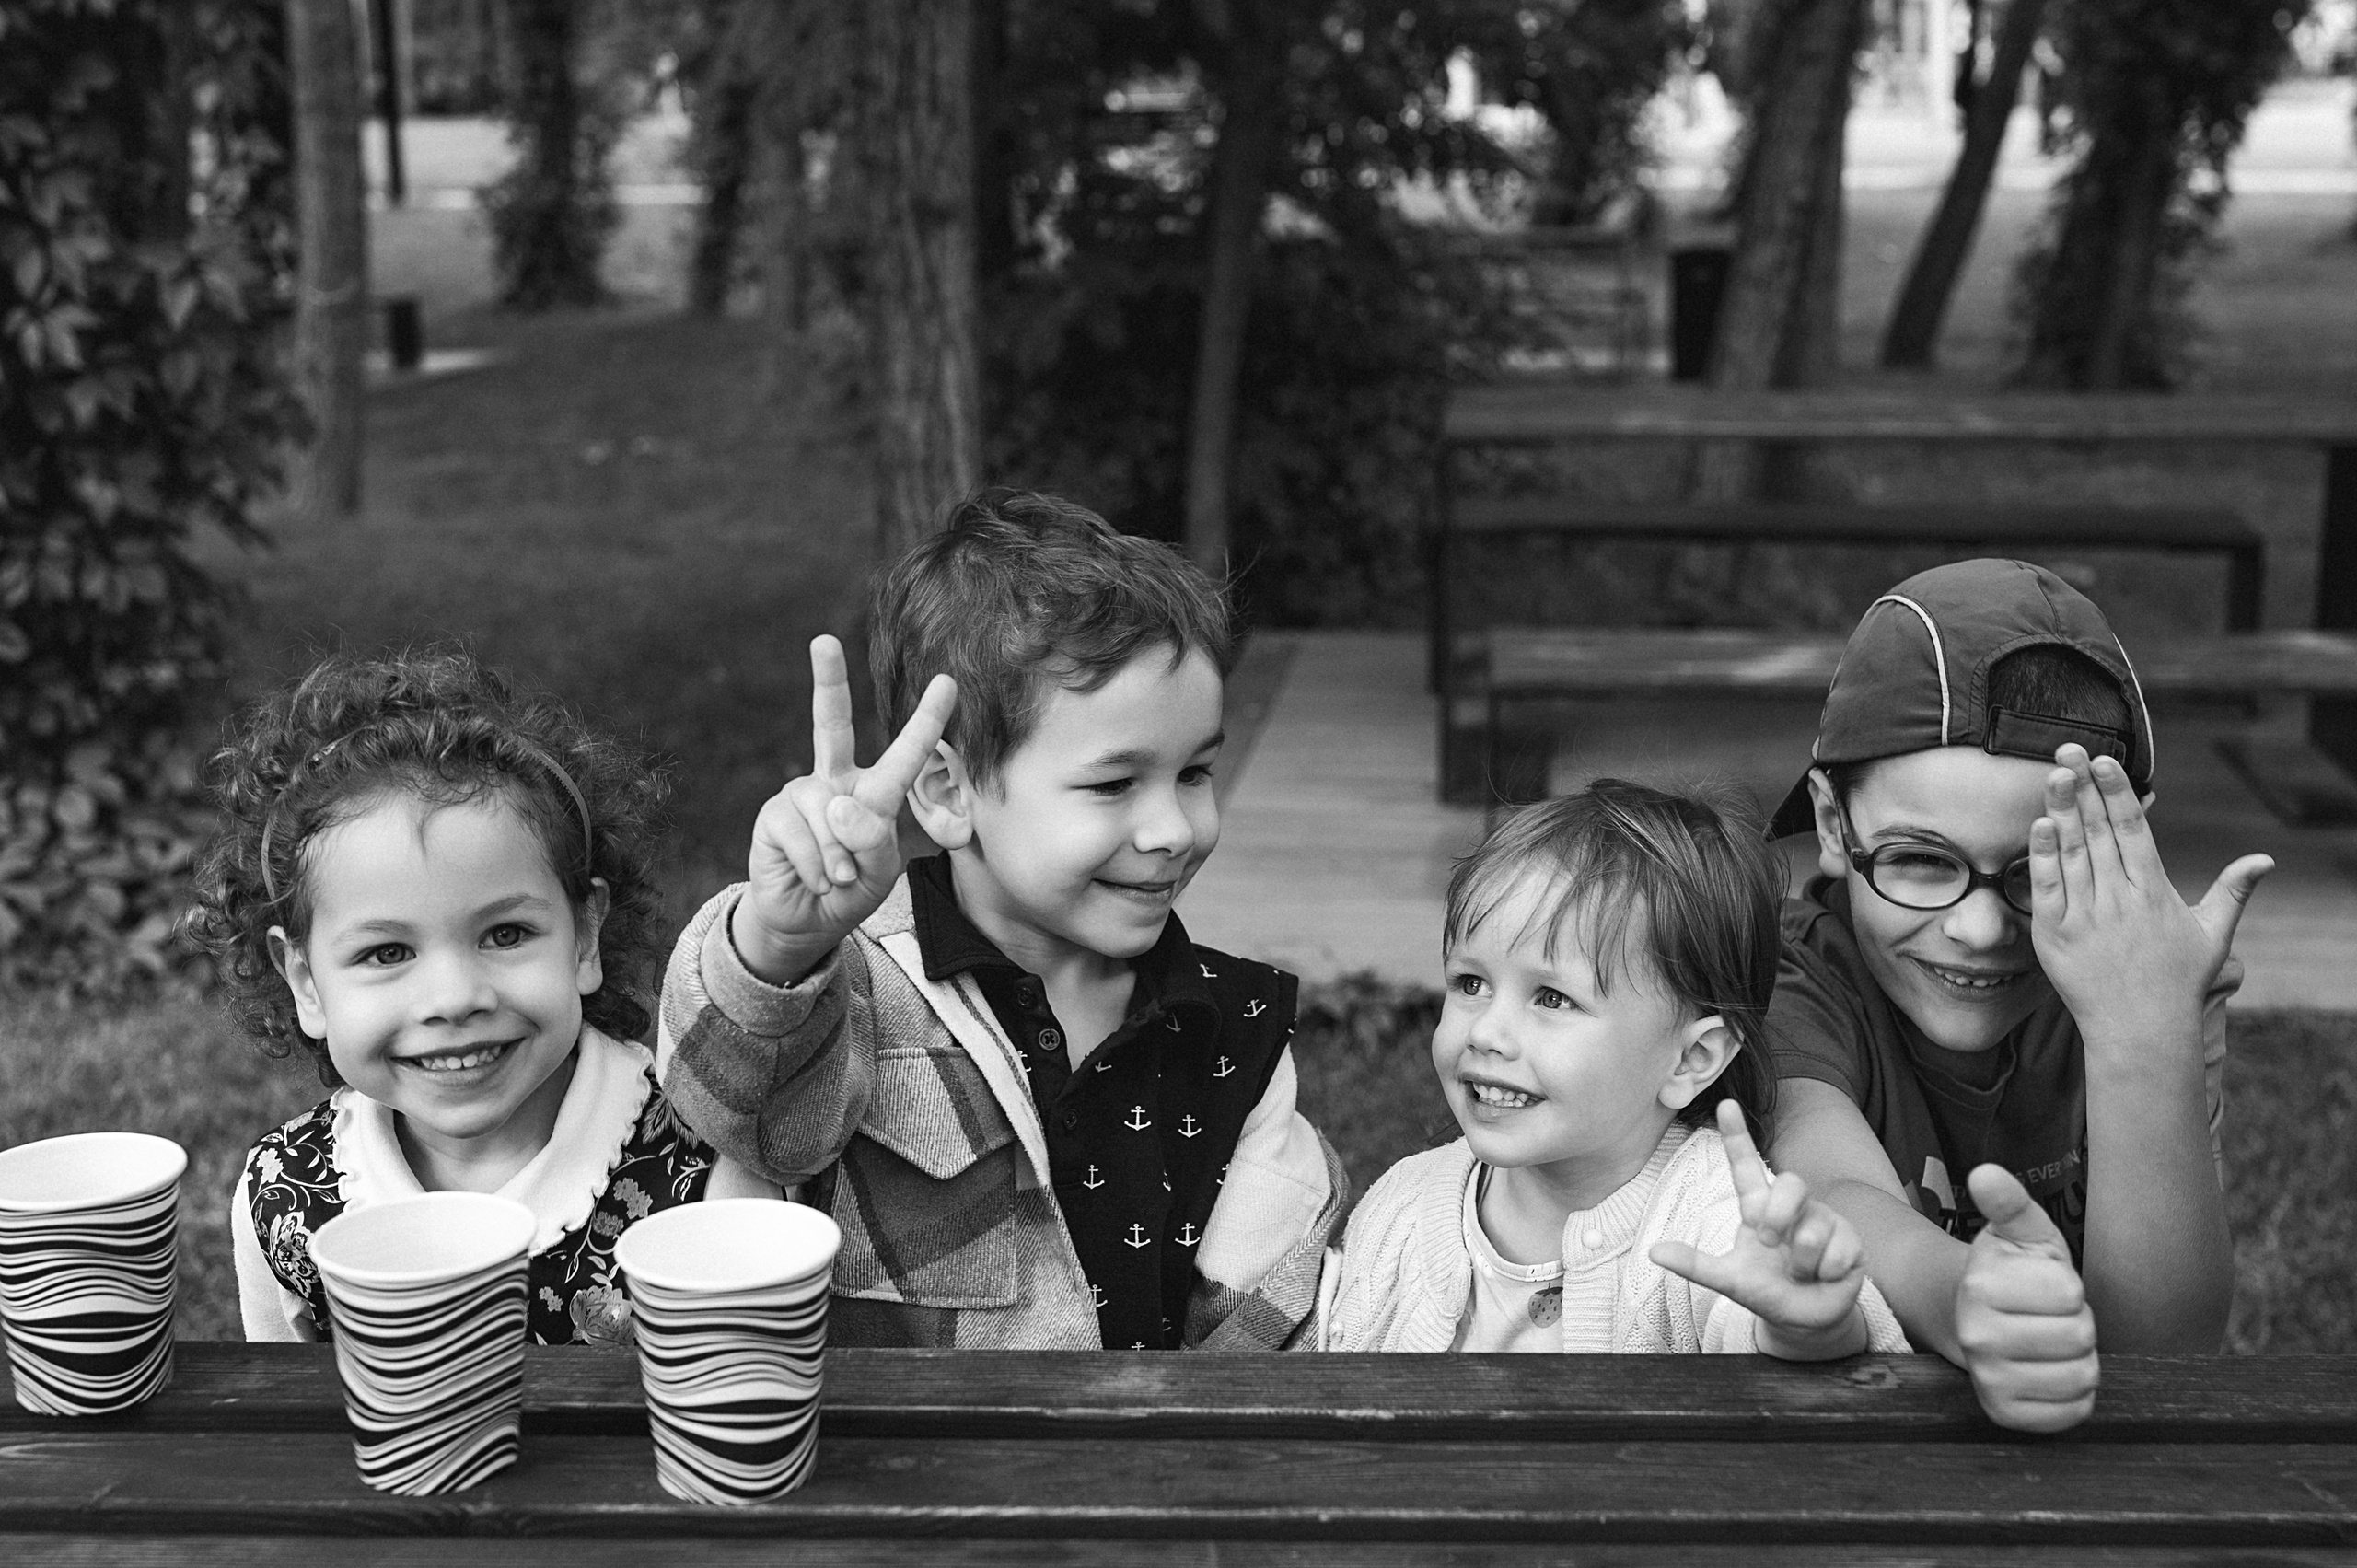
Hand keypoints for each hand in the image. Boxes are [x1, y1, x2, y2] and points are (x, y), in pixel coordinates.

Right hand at [733, 636, 955, 982]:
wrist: (805, 921)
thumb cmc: (851, 890)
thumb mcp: (879, 871)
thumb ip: (872, 839)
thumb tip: (837, 804)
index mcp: (873, 792)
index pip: (904, 753)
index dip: (927, 720)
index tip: (947, 682)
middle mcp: (835, 782)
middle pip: (831, 725)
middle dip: (827, 680)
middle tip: (823, 639)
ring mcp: (801, 795)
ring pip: (832, 816)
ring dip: (840, 859)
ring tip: (838, 878)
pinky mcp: (774, 816)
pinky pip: (806, 837)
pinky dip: (818, 867)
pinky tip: (817, 880)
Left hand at [1650, 1100, 1869, 1358]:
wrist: (1805, 1320)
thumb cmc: (1766, 1290)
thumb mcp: (1730, 1279)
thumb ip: (1695, 1265)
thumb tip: (1653, 1252)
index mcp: (1758, 1208)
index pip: (1745, 1165)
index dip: (1736, 1135)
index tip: (1726, 1105)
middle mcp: (1791, 1206)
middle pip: (1790, 1182)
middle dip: (1779, 1215)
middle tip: (1770, 1243)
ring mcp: (1824, 1219)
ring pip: (1814, 1226)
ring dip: (1802, 1261)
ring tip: (1801, 1272)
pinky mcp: (1851, 1239)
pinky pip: (1838, 1250)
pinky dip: (1826, 1273)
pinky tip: (1825, 1277)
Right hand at [1954, 1163, 2098, 1431]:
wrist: (1973, 1320)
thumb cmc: (2010, 1273)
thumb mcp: (2018, 1232)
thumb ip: (2009, 1202)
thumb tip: (1986, 1173)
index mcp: (1981, 1284)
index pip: (2069, 1291)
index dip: (2068, 1286)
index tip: (2045, 1284)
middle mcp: (1977, 1335)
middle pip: (2079, 1334)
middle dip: (2076, 1321)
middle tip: (2049, 1315)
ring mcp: (1989, 1377)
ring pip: (2080, 1375)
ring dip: (2078, 1358)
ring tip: (2050, 1343)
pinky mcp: (2005, 1413)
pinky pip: (2071, 1412)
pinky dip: (2074, 1395)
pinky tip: (2050, 1372)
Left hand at [2029, 745, 2269, 1054]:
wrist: (2141, 1031)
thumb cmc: (2179, 982)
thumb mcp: (2212, 935)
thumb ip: (2234, 892)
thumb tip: (2266, 860)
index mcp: (2154, 892)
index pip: (2133, 830)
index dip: (2117, 792)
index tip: (2105, 762)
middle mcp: (2119, 899)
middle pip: (2098, 832)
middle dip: (2083, 787)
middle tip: (2068, 748)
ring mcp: (2085, 916)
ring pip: (2071, 852)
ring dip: (2060, 810)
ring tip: (2053, 773)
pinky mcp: (2055, 935)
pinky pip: (2047, 888)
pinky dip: (2042, 856)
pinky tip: (2039, 825)